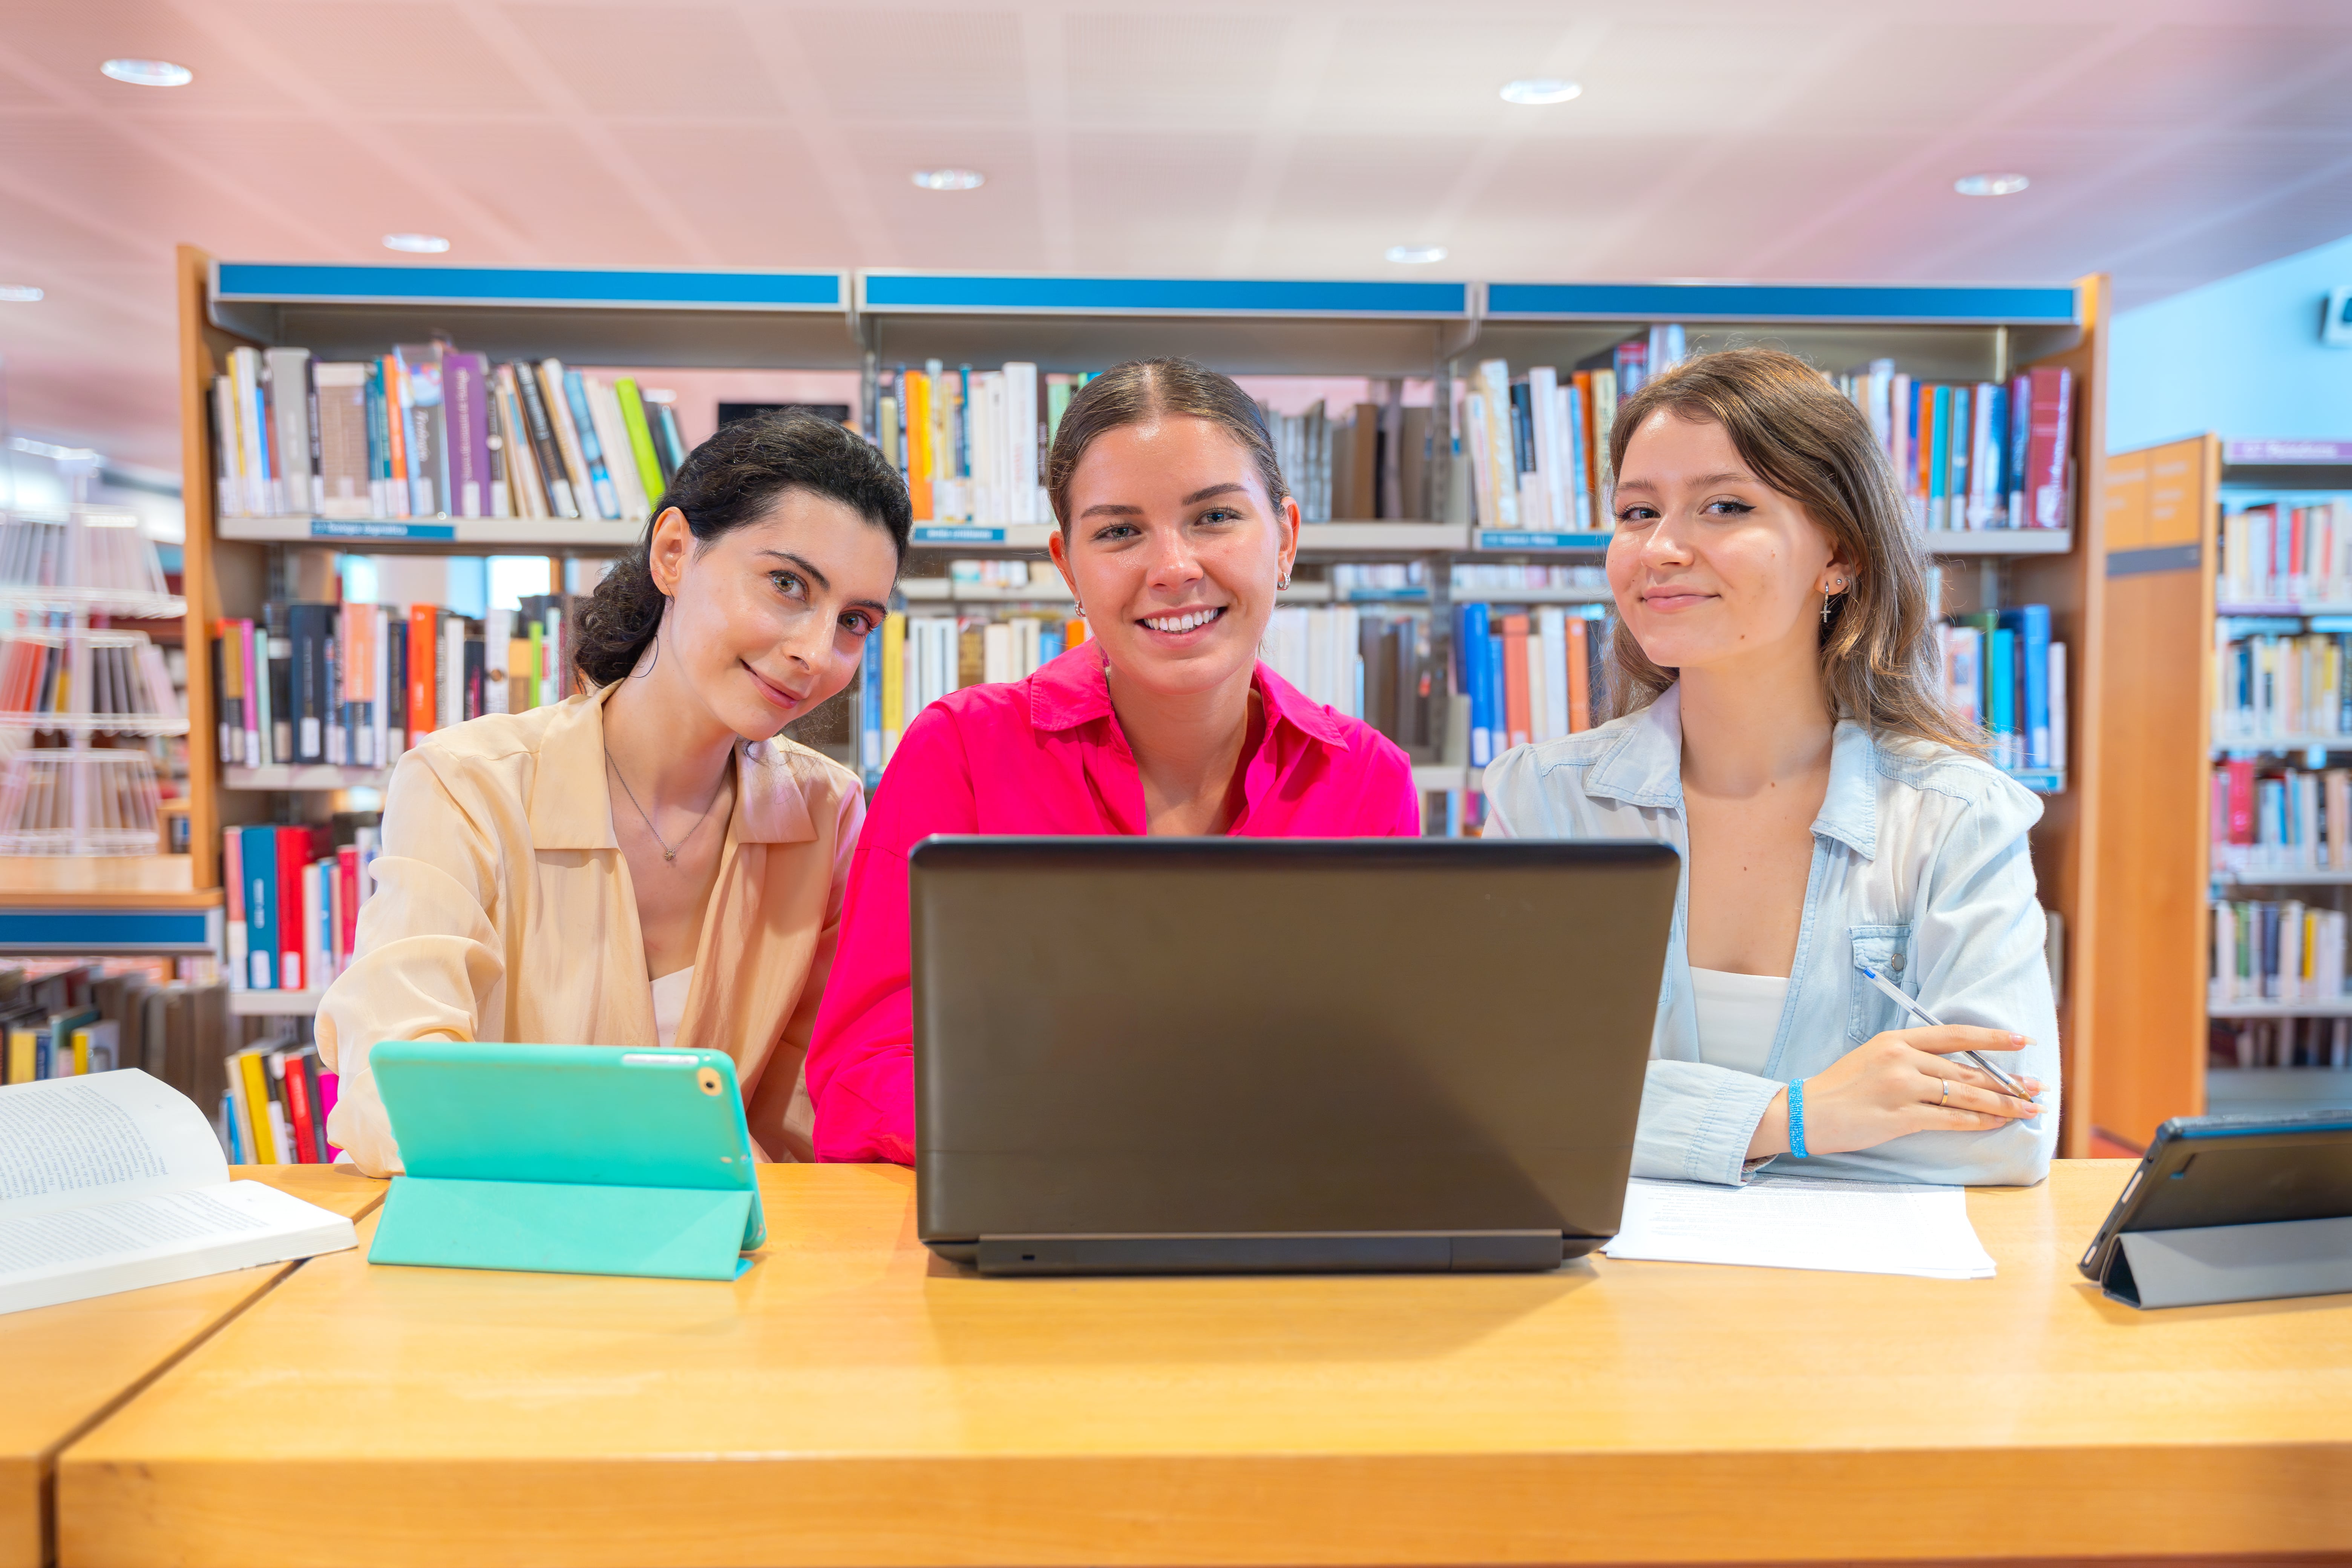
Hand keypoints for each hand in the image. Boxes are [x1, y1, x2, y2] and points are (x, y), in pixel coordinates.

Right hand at [1747, 1027, 2044, 1160]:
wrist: (1806, 1112)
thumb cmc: (1840, 1087)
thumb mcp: (1873, 1058)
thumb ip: (1911, 1058)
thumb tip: (1955, 1068)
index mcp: (1896, 1040)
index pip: (1955, 1034)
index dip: (1992, 1037)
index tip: (2022, 1040)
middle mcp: (1902, 1059)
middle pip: (1967, 1068)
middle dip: (2007, 1080)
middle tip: (2036, 1087)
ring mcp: (1902, 1088)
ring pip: (1965, 1094)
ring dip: (2003, 1104)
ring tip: (2029, 1109)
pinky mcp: (1900, 1117)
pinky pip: (1950, 1119)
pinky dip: (1977, 1121)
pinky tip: (1996, 1123)